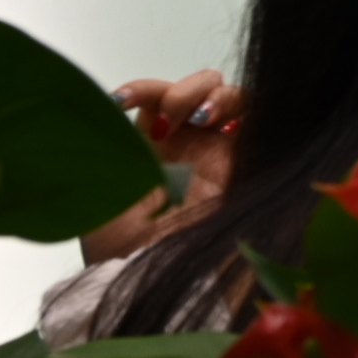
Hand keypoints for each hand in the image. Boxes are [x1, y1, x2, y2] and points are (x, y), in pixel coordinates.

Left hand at [83, 72, 241, 262]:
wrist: (147, 270)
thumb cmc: (115, 239)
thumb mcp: (100, 181)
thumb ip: (111, 141)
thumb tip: (110, 105)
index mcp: (152, 145)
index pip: (157, 97)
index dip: (143, 89)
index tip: (120, 102)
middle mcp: (189, 143)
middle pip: (200, 87)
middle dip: (184, 91)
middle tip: (169, 122)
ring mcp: (219, 152)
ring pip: (231, 96)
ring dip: (214, 95)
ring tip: (199, 118)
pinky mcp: (246, 162)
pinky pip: (257, 119)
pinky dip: (242, 110)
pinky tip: (219, 124)